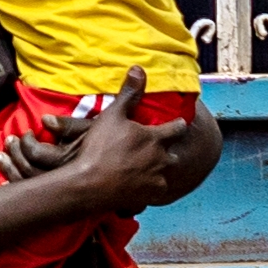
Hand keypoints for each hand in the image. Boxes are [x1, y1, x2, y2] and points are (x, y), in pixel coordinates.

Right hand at [57, 95, 221, 213]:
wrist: (89, 185)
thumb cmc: (100, 148)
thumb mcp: (113, 115)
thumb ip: (129, 93)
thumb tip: (139, 69)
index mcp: (157, 139)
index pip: (178, 128)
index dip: (177, 125)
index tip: (178, 123)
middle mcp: (162, 160)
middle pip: (173, 155)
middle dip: (166, 152)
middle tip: (155, 150)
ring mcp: (155, 181)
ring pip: (163, 176)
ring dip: (157, 172)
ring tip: (144, 170)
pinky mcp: (147, 199)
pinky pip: (151, 194)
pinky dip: (146, 190)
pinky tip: (136, 189)